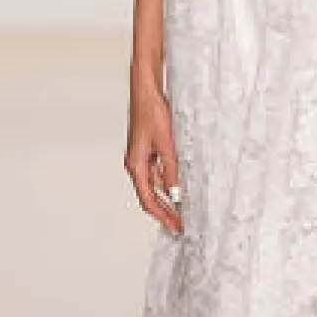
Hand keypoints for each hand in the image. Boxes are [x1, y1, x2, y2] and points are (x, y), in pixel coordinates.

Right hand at [125, 81, 182, 234]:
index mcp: (135, 165)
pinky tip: (179, 186)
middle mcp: (135, 163)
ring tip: (181, 209)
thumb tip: (176, 192)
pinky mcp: (148, 149)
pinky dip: (167, 183)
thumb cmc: (151, 112)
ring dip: (167, 198)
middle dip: (164, 211)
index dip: (162, 215)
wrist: (146, 90)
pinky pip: (157, 172)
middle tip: (179, 224)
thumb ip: (172, 170)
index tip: (175, 226)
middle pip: (149, 195)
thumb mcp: (166, 145)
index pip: (148, 199)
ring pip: (154, 185)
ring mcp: (141, 157)